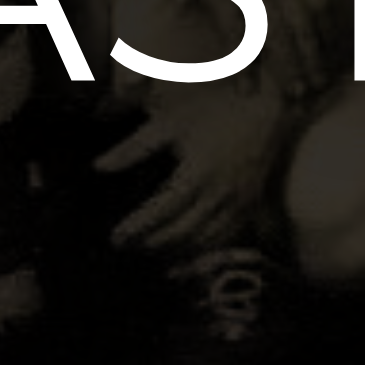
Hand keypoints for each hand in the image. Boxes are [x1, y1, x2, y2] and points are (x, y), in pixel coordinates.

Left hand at [95, 71, 290, 265]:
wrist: (265, 113)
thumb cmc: (213, 112)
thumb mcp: (170, 122)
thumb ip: (135, 147)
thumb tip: (98, 167)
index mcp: (197, 174)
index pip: (161, 211)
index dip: (137, 227)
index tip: (116, 237)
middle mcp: (219, 196)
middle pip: (180, 232)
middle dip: (150, 243)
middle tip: (126, 247)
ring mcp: (237, 206)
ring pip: (202, 241)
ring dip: (174, 251)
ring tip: (149, 252)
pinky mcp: (249, 209)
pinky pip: (224, 240)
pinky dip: (202, 251)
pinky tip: (185, 253)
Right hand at [139, 0, 334, 107]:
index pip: (322, 4)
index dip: (330, 34)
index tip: (334, 56)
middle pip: (303, 27)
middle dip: (313, 61)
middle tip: (318, 88)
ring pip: (274, 37)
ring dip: (286, 70)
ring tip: (294, 96)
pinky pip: (236, 37)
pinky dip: (244, 66)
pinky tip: (249, 88)